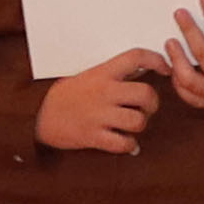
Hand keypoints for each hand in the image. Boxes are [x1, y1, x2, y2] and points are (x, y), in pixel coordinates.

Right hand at [39, 51, 162, 154]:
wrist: (37, 116)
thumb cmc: (68, 96)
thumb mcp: (89, 76)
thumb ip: (114, 74)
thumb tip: (145, 70)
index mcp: (102, 73)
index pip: (135, 57)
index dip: (157, 60)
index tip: (166, 69)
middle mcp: (103, 92)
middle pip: (146, 94)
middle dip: (152, 103)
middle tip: (146, 108)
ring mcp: (98, 115)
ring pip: (138, 121)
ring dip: (140, 125)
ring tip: (131, 126)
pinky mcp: (93, 136)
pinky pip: (123, 143)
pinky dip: (129, 146)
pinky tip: (126, 143)